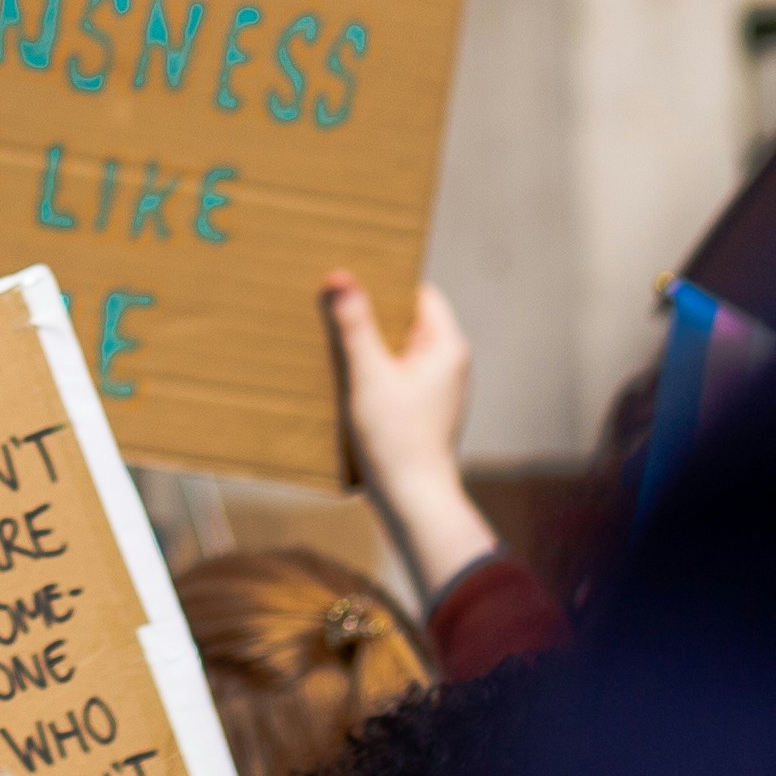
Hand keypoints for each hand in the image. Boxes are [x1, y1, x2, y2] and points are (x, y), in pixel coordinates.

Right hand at [324, 272, 499, 600]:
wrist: (414, 504)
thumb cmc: (397, 441)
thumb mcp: (368, 376)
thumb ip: (354, 326)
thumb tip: (340, 277)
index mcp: (446, 346)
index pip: (417, 293)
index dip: (384, 280)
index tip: (349, 271)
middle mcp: (447, 363)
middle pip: (404, 320)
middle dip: (369, 312)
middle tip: (329, 300)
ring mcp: (436, 389)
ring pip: (396, 349)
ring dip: (366, 344)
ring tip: (328, 335)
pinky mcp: (421, 410)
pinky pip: (393, 375)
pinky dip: (370, 370)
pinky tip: (340, 374)